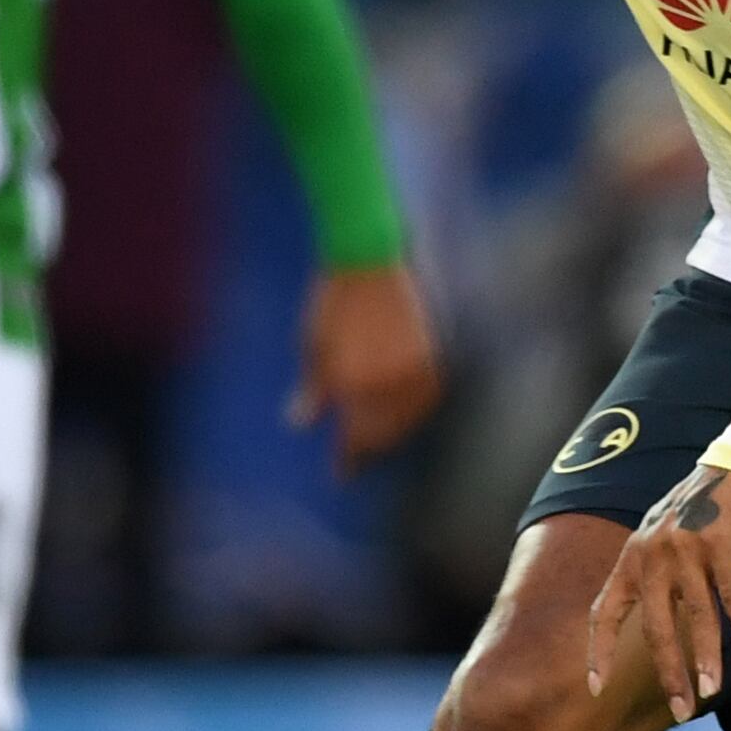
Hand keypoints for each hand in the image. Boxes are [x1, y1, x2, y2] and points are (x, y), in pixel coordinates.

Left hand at [286, 263, 443, 472]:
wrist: (369, 256)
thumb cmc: (332, 298)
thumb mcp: (312, 343)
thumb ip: (311, 388)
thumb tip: (299, 424)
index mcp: (350, 384)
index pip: (353, 440)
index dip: (347, 461)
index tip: (341, 474)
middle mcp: (384, 384)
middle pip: (382, 436)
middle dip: (369, 451)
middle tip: (359, 460)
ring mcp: (411, 370)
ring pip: (408, 420)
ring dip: (393, 435)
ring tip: (381, 441)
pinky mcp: (431, 354)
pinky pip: (427, 398)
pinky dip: (417, 411)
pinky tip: (408, 414)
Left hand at [585, 463, 730, 727]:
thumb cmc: (704, 511)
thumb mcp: (663, 539)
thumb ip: (654, 576)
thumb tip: (656, 626)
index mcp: (632, 557)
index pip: (606, 613)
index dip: (599, 652)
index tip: (596, 689)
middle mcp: (652, 553)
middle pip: (656, 627)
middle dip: (668, 672)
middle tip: (680, 710)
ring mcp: (686, 547)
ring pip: (698, 616)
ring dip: (707, 658)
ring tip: (712, 690)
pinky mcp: (722, 542)